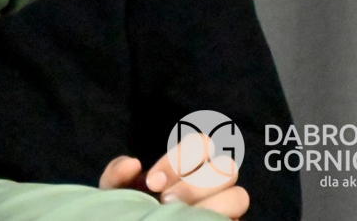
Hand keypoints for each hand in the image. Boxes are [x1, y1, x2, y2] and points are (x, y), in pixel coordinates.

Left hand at [99, 142, 250, 217]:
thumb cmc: (133, 212)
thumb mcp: (116, 194)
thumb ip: (116, 175)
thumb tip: (133, 163)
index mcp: (191, 166)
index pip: (203, 143)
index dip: (181, 159)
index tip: (151, 182)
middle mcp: (214, 184)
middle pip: (227, 167)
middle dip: (194, 185)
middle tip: (166, 201)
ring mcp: (227, 208)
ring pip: (240, 195)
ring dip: (211, 205)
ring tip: (181, 215)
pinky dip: (220, 219)